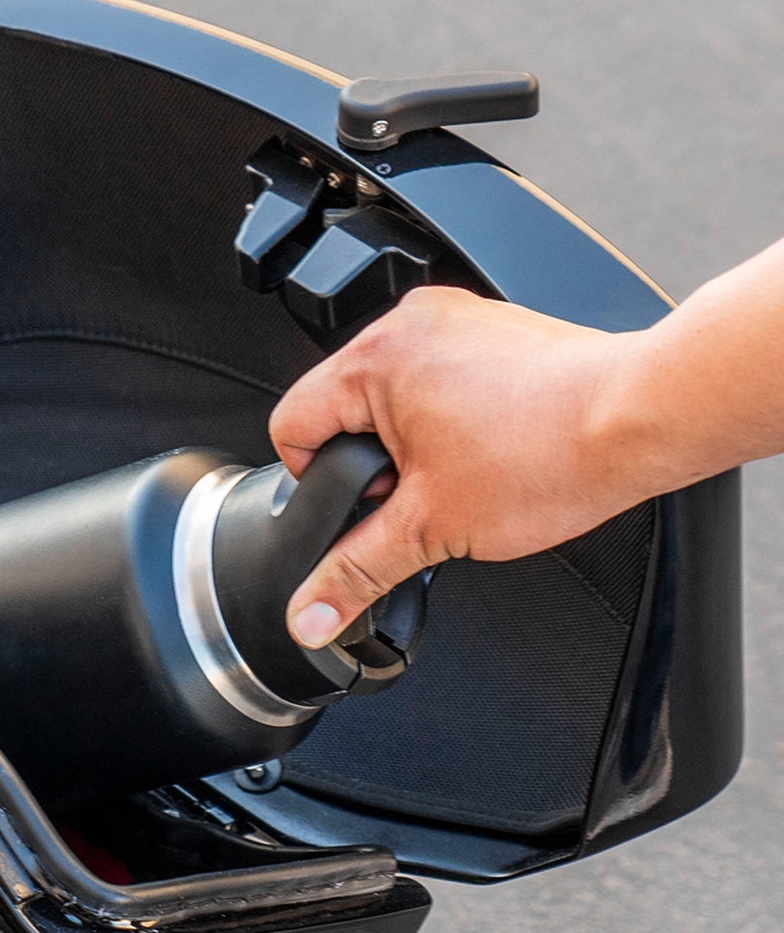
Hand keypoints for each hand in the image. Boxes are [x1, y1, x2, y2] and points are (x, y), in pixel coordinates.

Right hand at [269, 286, 653, 649]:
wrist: (641, 421)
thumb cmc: (552, 454)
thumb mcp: (433, 529)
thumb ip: (358, 571)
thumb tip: (311, 614)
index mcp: (375, 358)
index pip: (291, 422)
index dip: (317, 481)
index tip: (369, 505)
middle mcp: (409, 324)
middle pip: (344, 406)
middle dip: (378, 461)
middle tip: (429, 492)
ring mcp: (455, 318)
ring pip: (397, 392)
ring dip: (417, 438)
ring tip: (469, 468)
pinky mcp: (494, 328)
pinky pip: (444, 374)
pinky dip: (458, 413)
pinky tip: (496, 444)